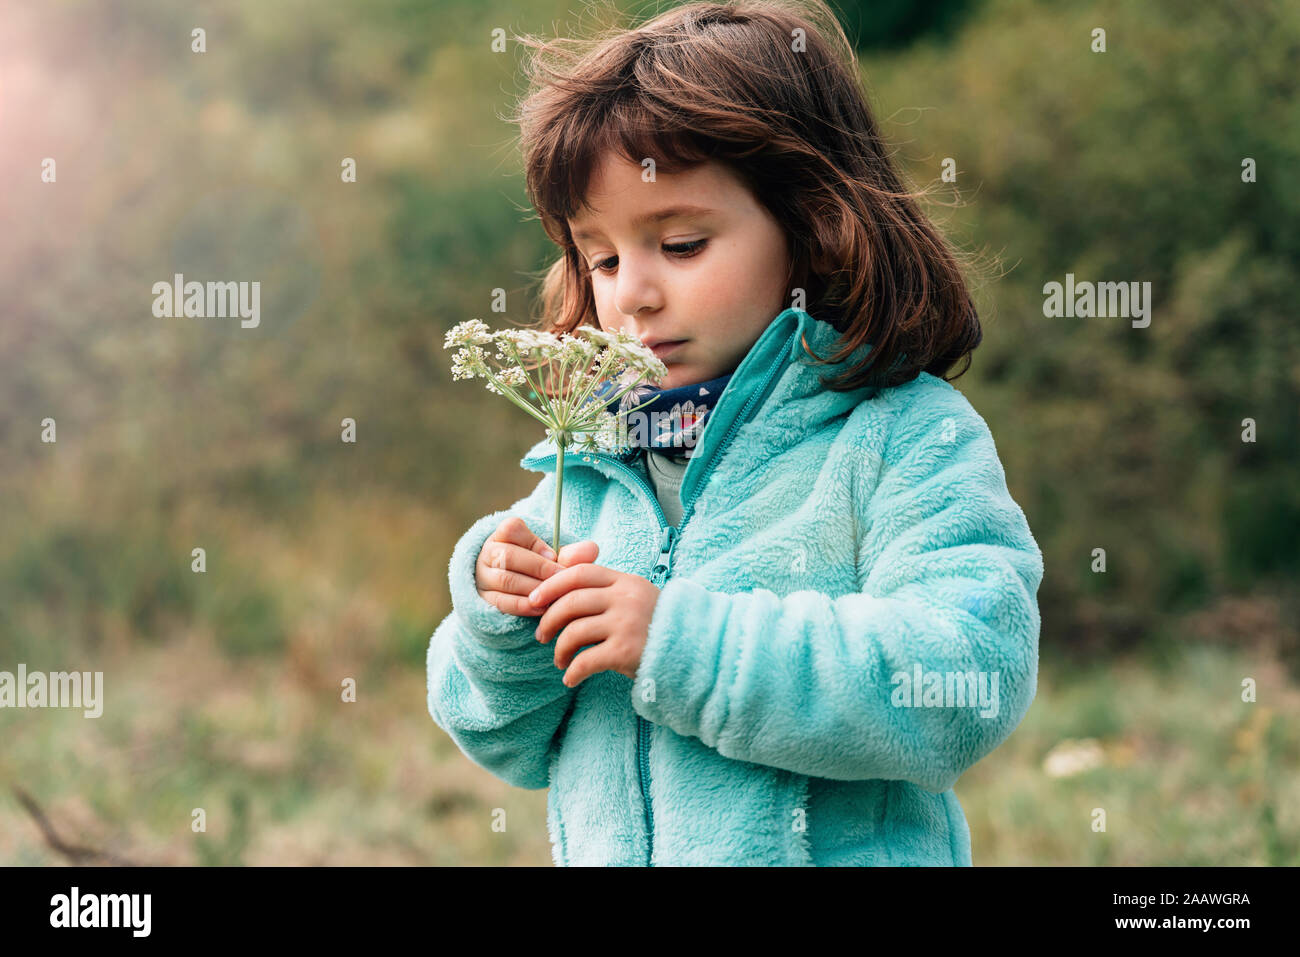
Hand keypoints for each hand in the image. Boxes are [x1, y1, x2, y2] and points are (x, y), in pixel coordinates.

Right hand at [474, 517, 599, 616]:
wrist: (521, 589)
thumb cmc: (542, 567)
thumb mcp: (556, 557)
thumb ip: (572, 553)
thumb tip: (592, 549)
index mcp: (504, 533)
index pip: (512, 529)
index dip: (534, 543)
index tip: (553, 555)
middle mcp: (489, 551)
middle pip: (508, 556)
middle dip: (539, 568)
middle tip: (561, 578)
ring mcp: (483, 575)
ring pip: (505, 580)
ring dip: (533, 588)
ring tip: (555, 595)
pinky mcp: (483, 598)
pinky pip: (502, 602)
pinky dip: (524, 606)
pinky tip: (543, 609)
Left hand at [529, 546, 660, 687]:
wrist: (694, 653)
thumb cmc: (658, 627)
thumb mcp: (637, 597)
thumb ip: (608, 590)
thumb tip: (563, 589)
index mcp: (625, 582)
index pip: (579, 573)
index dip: (551, 585)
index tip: (534, 600)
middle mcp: (625, 599)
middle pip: (571, 601)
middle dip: (548, 619)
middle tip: (541, 635)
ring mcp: (626, 624)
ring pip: (574, 631)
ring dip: (559, 649)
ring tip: (559, 661)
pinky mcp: (626, 652)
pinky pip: (585, 661)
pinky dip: (572, 672)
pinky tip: (570, 679)